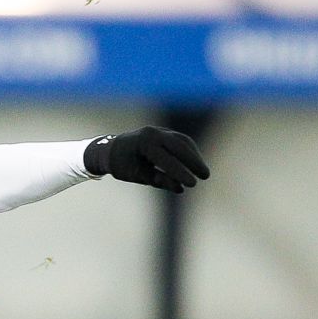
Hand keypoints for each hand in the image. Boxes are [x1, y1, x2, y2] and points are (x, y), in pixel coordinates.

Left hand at [84, 127, 208, 191]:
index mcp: (143, 143)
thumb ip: (158, 180)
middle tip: (206, 176)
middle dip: (194, 161)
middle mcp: (153, 133)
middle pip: (179, 146)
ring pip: (183, 141)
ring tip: (203, 172)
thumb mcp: (138, 175)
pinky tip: (195, 163)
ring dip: (194, 156)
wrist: (111, 149)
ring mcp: (159, 130)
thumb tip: (180, 188)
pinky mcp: (164, 132)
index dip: (180, 172)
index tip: (192, 184)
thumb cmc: (122, 165)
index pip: (166, 159)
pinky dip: (189, 151)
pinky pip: (181, 140)